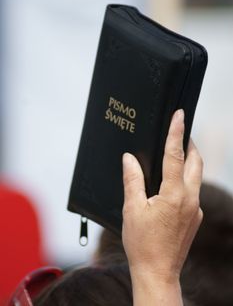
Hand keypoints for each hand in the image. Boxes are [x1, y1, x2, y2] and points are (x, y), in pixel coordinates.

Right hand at [122, 109, 202, 283]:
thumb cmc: (142, 243)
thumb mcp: (132, 209)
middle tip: (180, 132)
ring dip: (190, 161)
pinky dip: (186, 179)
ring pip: (197, 176)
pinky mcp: (195, 217)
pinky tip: (172, 183)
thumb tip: (129, 159)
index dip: (176, 132)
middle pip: (196, 162)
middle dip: (190, 144)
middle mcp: (190, 199)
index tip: (180, 114)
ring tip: (176, 153)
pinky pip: (193, 191)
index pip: (176, 155)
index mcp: (174, 194)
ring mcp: (195, 209)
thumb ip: (132, 180)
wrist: (158, 272)